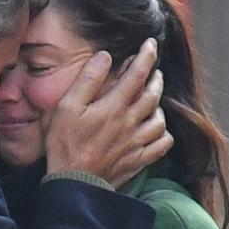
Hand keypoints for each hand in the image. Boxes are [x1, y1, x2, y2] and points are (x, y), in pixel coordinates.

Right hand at [45, 38, 173, 186]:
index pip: (138, 74)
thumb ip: (88, 80)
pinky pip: (162, 146)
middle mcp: (130, 123)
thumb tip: (105, 56)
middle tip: (154, 70)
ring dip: (160, 106)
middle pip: (153, 94)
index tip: (151, 44)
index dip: (147, 56)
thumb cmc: (65, 145)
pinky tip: (156, 131)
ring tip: (153, 101)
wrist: (73, 185)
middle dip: (156, 78)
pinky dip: (163, 135)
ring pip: (160, 120)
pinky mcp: (137, 161)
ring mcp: (136, 143)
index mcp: (114, 107)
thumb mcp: (67, 107)